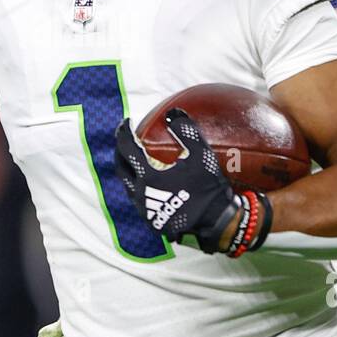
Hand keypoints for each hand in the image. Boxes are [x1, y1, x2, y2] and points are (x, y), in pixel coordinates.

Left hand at [114, 107, 271, 256]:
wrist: (216, 224)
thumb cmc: (208, 187)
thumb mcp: (201, 155)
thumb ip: (186, 131)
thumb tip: (173, 113)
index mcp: (148, 176)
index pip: (127, 148)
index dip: (124, 132)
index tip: (126, 122)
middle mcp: (141, 194)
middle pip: (121, 168)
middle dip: (120, 151)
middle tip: (125, 140)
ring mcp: (145, 211)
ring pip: (128, 186)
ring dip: (129, 170)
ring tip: (136, 161)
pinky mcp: (152, 222)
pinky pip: (139, 201)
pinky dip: (139, 187)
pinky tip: (149, 184)